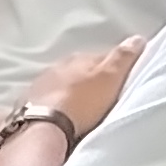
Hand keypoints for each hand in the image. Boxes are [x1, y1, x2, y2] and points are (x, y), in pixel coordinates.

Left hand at [27, 36, 145, 137]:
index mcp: (79, 58)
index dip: (115, 66)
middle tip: (104, 93)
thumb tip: (137, 38)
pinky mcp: (28, 102)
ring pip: (63, 83)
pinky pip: (47, 98)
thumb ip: (123, 58)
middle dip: (91, 78)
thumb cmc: (82, 101)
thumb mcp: (110, 77)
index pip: (103, 56)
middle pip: (80, 70)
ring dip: (72, 90)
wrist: (44, 126)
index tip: (123, 78)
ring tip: (83, 105)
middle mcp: (57, 66)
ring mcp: (40, 84)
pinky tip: (61, 113)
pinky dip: (56, 103)